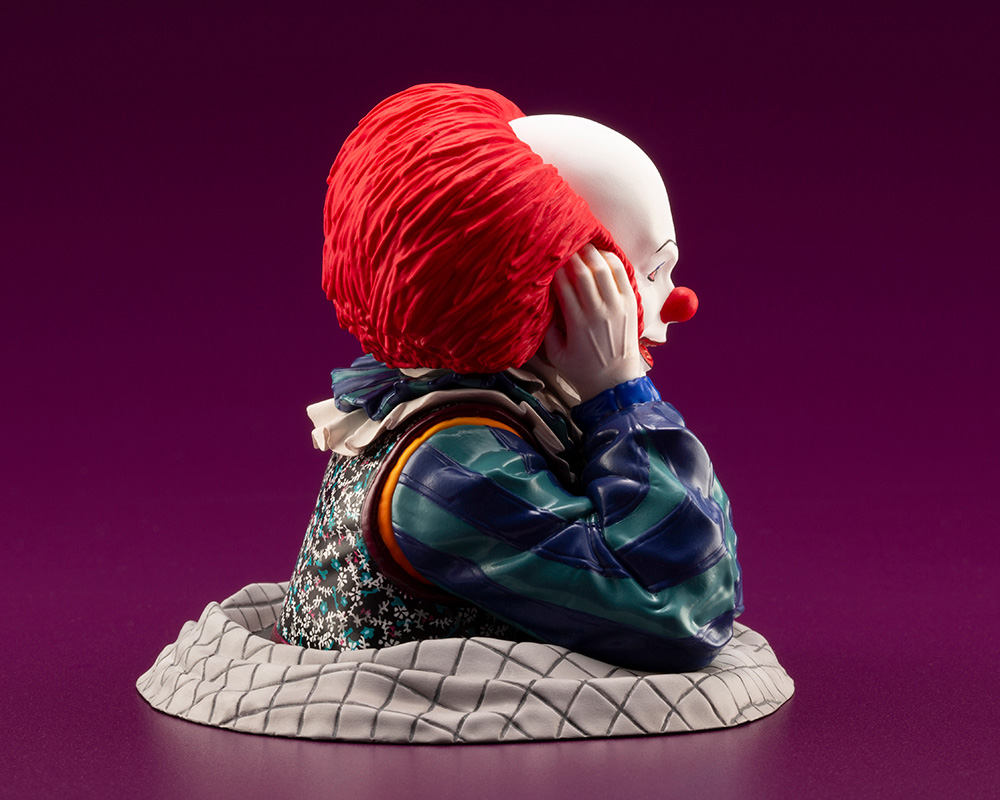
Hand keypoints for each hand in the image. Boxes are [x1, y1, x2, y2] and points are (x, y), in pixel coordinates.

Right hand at [543, 244, 646, 401]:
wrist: (616, 384)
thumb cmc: (582, 370)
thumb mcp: (556, 354)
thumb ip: (547, 328)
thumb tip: (540, 302)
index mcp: (577, 323)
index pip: (564, 283)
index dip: (554, 266)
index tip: (547, 256)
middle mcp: (599, 311)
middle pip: (584, 270)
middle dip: (571, 253)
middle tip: (562, 242)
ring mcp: (618, 306)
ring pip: (604, 268)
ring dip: (591, 252)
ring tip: (581, 243)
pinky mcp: (631, 304)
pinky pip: (622, 274)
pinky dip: (612, 259)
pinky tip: (602, 254)